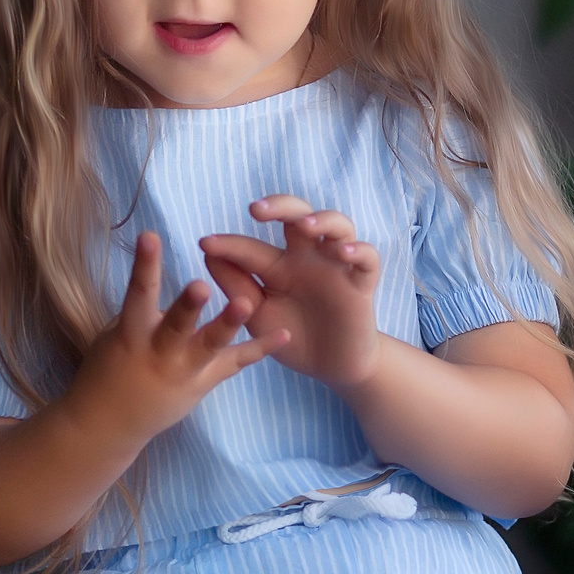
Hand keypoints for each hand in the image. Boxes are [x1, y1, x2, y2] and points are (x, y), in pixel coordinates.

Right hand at [69, 231, 286, 440]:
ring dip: (229, 323)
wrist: (111, 422)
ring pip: (210, 345)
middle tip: (201, 285)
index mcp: (132, 333)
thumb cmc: (109, 368)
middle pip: (176, 326)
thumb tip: (152, 272)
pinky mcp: (204, 382)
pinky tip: (285, 333)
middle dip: (188, 306)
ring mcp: (185, 369)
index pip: (138, 293)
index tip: (150, 235)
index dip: (144, 264)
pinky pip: (236, 363)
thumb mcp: (116, 334)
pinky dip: (260, 348)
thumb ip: (140, 310)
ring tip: (247, 303)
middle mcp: (160, 352)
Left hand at [199, 196, 382, 392]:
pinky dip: (359, 250)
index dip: (229, 244)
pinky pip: (368, 258)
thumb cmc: (293, 336)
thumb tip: (208, 253)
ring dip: (323, 220)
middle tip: (256, 210)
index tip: (205, 244)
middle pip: (298, 214)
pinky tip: (343, 253)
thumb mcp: (258, 314)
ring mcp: (336, 266)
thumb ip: (237, 286)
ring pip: (337, 225)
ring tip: (305, 226)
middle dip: (279, 206)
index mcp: (278, 264)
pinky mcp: (362, 282)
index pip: (252, 247)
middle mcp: (307, 257)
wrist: (331, 367)